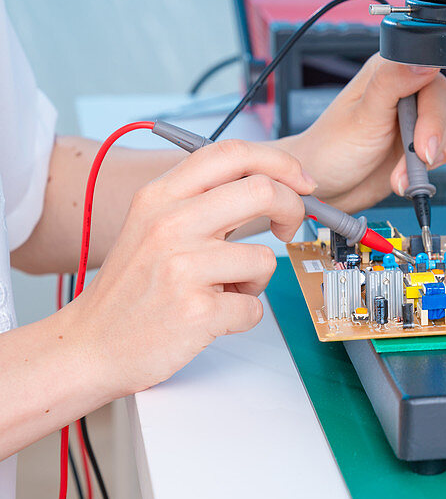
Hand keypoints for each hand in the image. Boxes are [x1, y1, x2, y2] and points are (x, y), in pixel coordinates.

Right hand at [68, 140, 314, 395]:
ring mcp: (182, 266)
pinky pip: (254, 307)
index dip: (279, 162)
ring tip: (221, 290)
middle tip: (288, 228)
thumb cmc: (132, 288)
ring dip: (255, 279)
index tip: (301, 181)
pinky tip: (212, 317)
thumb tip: (268, 182)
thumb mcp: (153, 224)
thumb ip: (202, 200)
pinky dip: (242, 316)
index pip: (232, 153)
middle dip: (292, 209)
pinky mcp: (197, 310)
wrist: (91, 345)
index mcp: (160, 196)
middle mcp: (170, 223)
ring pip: (265, 258)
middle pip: (263, 190)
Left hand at [275, 54, 445, 211]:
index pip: (437, 84)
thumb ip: (392, 83)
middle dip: (436, 144)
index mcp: (394, 71)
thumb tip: (426, 61)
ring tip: (413, 173)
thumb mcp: (361, 116)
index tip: (423, 147)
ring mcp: (425, 116)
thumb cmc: (332, 150)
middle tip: (414, 164)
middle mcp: (414, 88)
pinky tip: (424, 170)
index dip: (434, 118)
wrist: (327, 187)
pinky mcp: (433, 139)